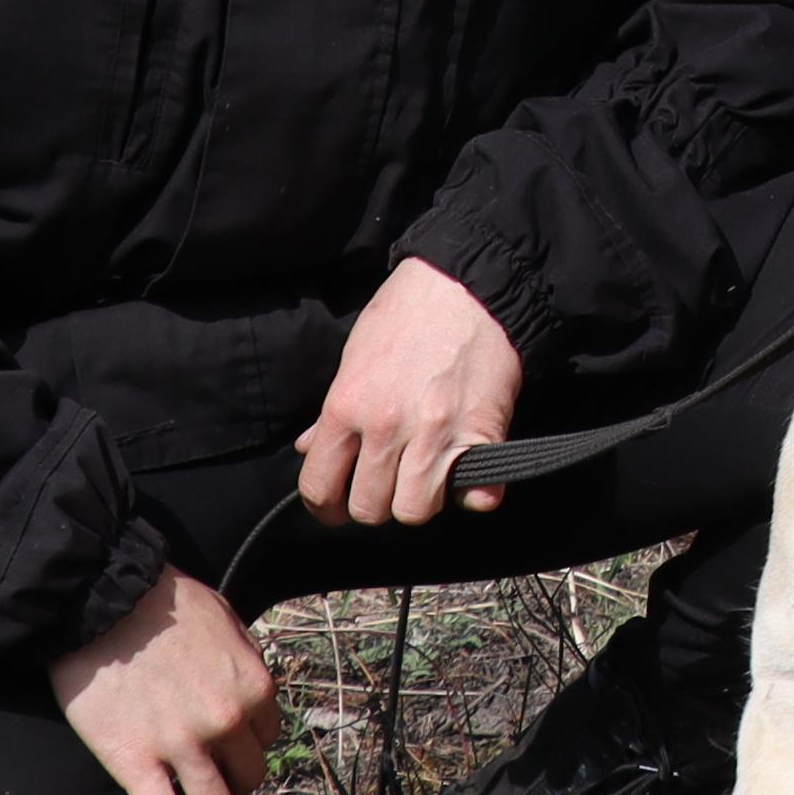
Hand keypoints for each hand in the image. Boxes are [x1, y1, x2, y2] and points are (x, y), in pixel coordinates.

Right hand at [53, 566, 281, 794]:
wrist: (104, 599)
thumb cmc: (163, 603)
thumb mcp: (226, 619)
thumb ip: (244, 660)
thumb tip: (246, 689)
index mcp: (253, 686)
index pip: (267, 739)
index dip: (243, 743)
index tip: (221, 742)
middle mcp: (226, 721)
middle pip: (247, 779)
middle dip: (228, 779)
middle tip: (201, 772)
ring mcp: (183, 746)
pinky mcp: (135, 762)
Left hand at [298, 256, 525, 528]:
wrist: (468, 284)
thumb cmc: (407, 313)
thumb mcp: (355, 356)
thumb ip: (334, 412)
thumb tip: (311, 448)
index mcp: (347, 407)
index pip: (320, 487)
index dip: (326, 508)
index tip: (337, 508)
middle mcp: (387, 427)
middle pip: (370, 508)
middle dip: (377, 502)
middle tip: (388, 483)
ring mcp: (436, 434)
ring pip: (415, 510)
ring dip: (421, 499)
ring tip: (427, 477)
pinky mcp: (482, 433)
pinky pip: (477, 494)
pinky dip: (476, 495)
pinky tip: (470, 480)